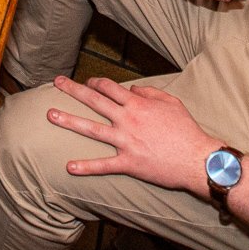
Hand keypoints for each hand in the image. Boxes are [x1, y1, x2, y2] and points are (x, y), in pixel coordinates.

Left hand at [45, 75, 221, 195]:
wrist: (197, 159)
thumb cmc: (186, 130)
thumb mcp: (171, 102)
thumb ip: (150, 92)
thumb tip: (132, 89)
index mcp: (137, 104)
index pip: (109, 88)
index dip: (95, 82)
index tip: (87, 82)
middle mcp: (127, 120)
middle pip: (94, 101)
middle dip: (73, 90)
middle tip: (56, 83)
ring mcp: (126, 142)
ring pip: (92, 129)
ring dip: (69, 121)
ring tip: (50, 115)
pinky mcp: (129, 163)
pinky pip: (103, 165)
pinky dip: (86, 166)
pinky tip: (69, 166)